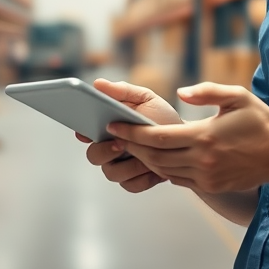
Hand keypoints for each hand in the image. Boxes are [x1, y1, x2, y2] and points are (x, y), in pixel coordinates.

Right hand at [76, 79, 182, 193]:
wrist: (186, 139)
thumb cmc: (162, 118)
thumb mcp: (146, 98)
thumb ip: (123, 91)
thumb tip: (98, 84)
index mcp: (108, 128)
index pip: (85, 131)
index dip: (82, 132)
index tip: (86, 131)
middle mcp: (109, 148)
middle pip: (93, 156)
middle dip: (105, 151)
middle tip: (120, 143)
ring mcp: (120, 166)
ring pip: (111, 173)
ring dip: (128, 165)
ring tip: (146, 157)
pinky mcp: (134, 182)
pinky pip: (130, 185)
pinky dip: (142, 178)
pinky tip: (154, 169)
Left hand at [108, 83, 268, 193]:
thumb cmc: (260, 121)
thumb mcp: (236, 96)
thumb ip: (206, 91)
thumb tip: (180, 94)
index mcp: (204, 137)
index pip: (157, 138)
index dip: (131, 133)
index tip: (113, 125)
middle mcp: (202, 160)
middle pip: (154, 157)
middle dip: (132, 147)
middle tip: (114, 136)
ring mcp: (207, 176)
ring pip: (164, 171)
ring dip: (145, 159)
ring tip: (132, 146)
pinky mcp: (213, 185)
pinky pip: (179, 179)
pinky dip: (164, 169)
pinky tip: (157, 158)